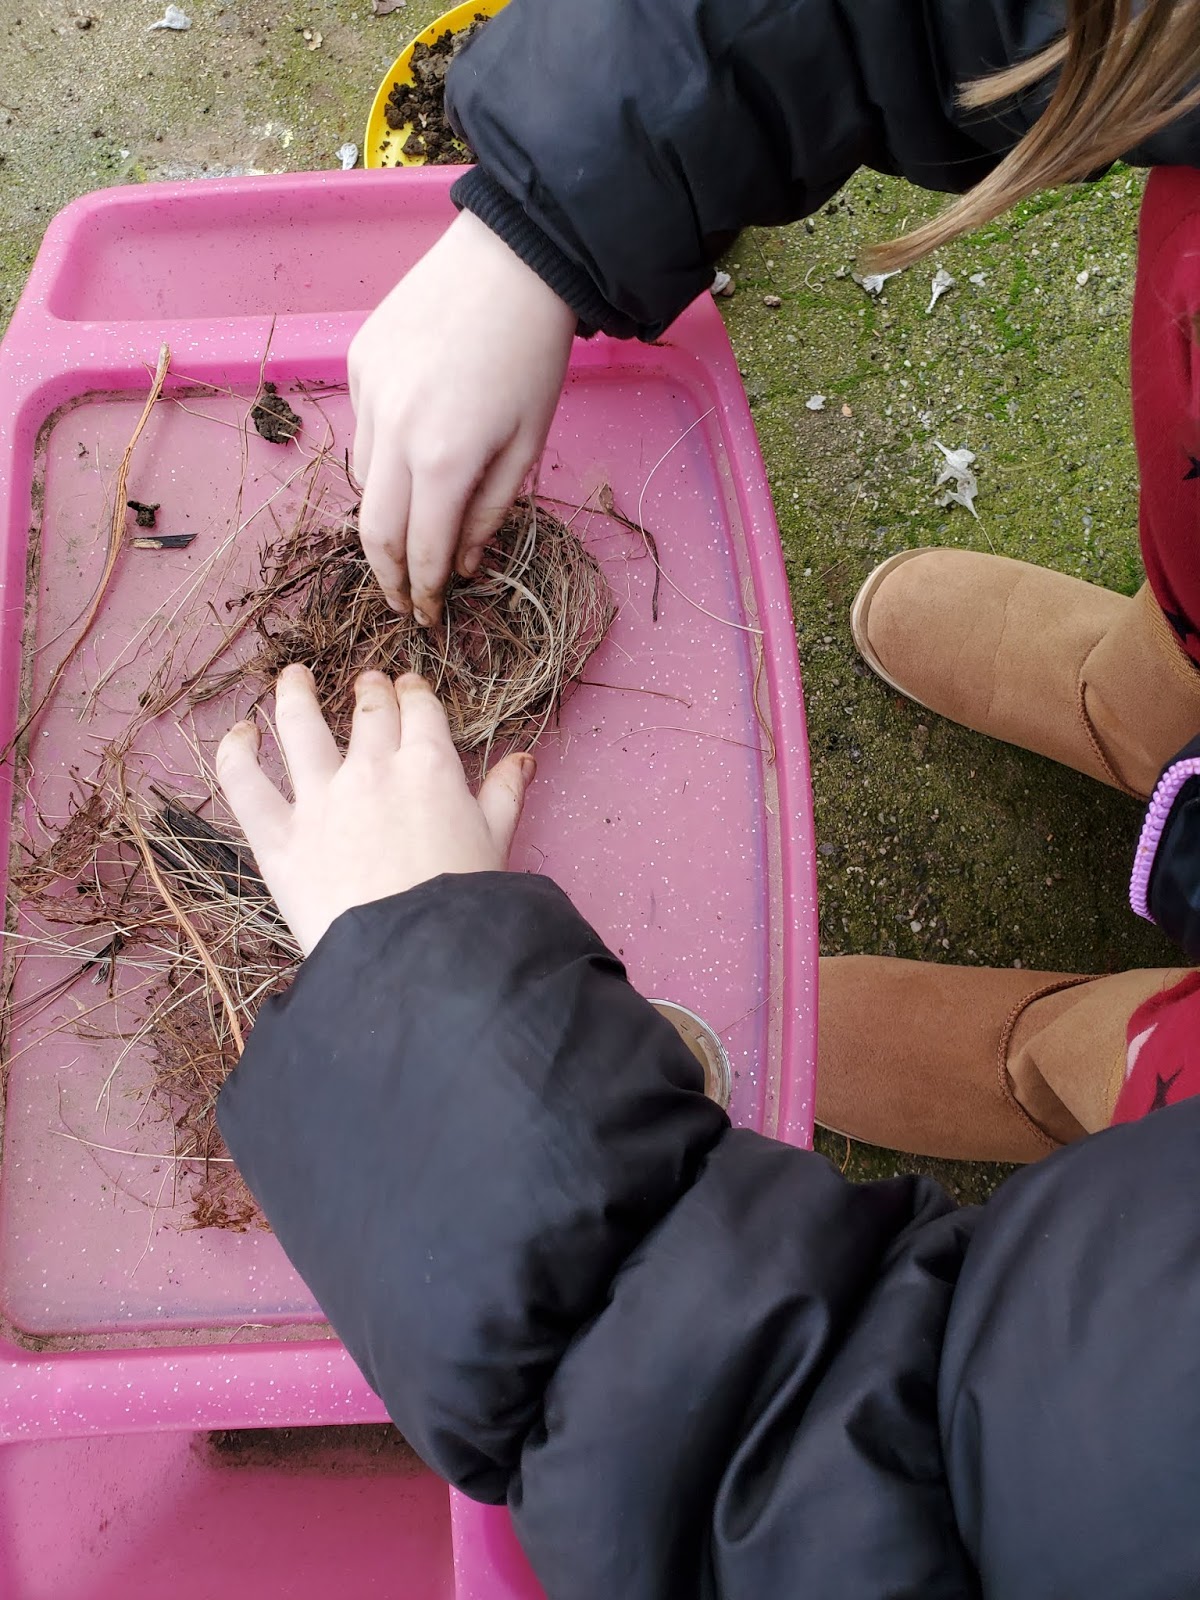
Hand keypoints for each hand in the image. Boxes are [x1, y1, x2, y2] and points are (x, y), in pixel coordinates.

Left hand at [216, 666, 535, 955]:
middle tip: (366, 682)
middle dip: (370, 690)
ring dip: (296, 693)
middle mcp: (372, 769)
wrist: (414, 955)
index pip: (419, 710)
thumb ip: (504, 794)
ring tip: (293, 677)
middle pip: (368, 711)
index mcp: (429, 766)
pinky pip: (245, 782)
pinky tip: (241, 732)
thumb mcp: (496, 842)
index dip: (414, 692)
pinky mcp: (279, 836)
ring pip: (299, 724)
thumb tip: (522, 759)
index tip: (409, 687)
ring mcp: (319, 798)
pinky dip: (237, 751)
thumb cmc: (463, 905)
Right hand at [348, 210, 575, 625]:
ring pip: (363, 482)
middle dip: (387, 577)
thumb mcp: (527, 446)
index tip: (428, 616)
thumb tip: (460, 566)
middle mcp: (394, 432)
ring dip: (385, 516)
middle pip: (373, 532)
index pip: (421, 552)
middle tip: (402, 601)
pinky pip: (362, 431)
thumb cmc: (534, 356)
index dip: (424, 593)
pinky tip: (412, 448)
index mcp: (444, 460)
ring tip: (412, 526)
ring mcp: (368, 395)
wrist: (512, 260)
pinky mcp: (358, 364)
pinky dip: (382, 456)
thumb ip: (489, 513)